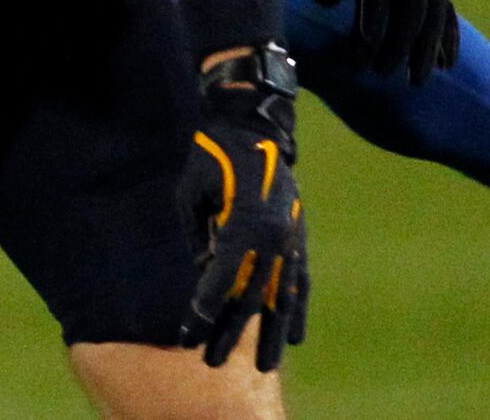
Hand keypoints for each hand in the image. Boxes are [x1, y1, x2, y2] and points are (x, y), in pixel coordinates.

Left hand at [179, 48, 308, 370]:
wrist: (252, 122)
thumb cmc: (211, 154)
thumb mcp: (191, 192)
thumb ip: (198, 237)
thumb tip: (204, 276)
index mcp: (245, 221)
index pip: (222, 279)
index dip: (204, 309)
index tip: (189, 335)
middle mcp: (274, 234)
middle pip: (252, 295)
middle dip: (230, 331)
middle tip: (211, 361)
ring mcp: (292, 235)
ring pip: (282, 296)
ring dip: (272, 333)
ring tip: (266, 367)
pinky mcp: (300, 234)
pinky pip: (300, 280)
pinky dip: (297, 309)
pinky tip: (294, 336)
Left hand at [282, 0, 459, 82]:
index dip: (371, 24)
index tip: (359, 60)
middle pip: (414, 1)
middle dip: (401, 42)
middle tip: (383, 74)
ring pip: (436, 6)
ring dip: (428, 46)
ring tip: (415, 80)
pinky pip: (446, 1)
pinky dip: (447, 32)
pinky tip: (446, 63)